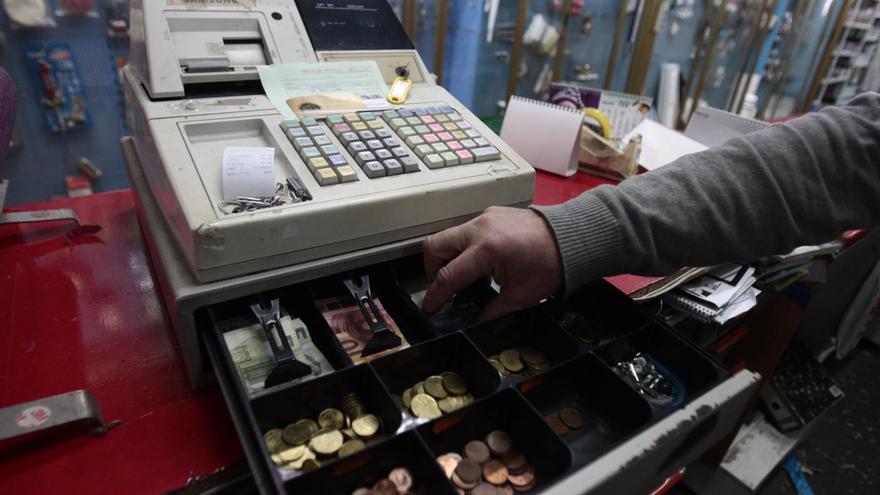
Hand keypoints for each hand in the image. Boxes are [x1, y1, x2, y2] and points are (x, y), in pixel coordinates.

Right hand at [422, 206, 562, 320]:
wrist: (571, 238)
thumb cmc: (551, 263)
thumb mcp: (520, 296)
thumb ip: (493, 311)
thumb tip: (477, 322)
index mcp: (486, 251)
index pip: (447, 276)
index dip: (434, 296)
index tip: (429, 308)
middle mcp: (480, 229)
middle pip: (434, 246)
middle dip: (432, 270)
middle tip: (444, 288)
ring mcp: (484, 218)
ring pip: (448, 236)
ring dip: (448, 257)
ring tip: (465, 277)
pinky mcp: (491, 214)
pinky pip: (466, 230)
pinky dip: (464, 246)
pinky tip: (481, 262)